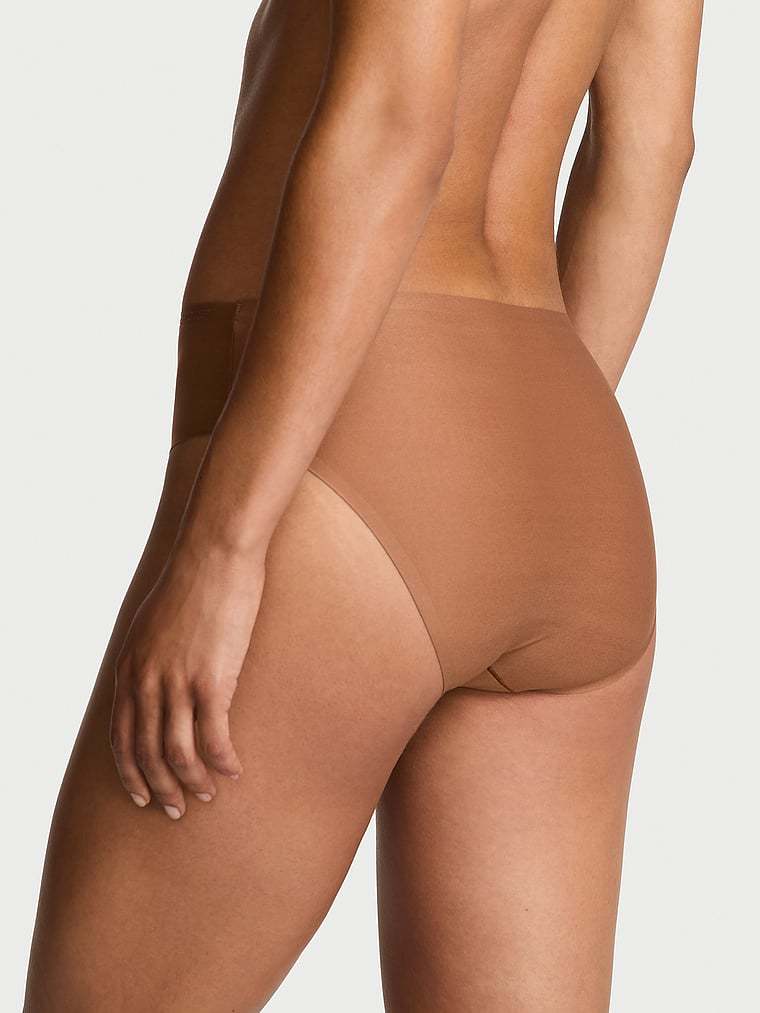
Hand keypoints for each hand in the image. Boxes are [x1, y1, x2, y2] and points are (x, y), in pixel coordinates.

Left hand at [110, 541, 264, 818]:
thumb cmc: (192, 581)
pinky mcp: (211, 681)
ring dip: (191, 782)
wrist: (215, 554)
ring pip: (176, 752)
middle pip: (144, 752)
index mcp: (129, 668)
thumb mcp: (152, 622)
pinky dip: (221, 762)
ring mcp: (177, 683)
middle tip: (175, 810)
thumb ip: (149, 654)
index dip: (130, 771)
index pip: (120, 736)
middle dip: (158, 788)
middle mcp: (146, 681)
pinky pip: (214, 737)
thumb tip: (157, 674)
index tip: (142, 793)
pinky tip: (234, 771)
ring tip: (206, 796)